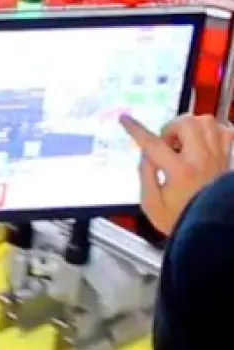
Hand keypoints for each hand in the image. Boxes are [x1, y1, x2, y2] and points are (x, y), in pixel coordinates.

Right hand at [119, 113, 233, 235]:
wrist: (211, 230)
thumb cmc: (182, 220)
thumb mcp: (150, 203)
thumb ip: (145, 174)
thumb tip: (146, 153)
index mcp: (181, 172)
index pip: (153, 143)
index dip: (135, 129)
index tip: (125, 120)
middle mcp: (202, 160)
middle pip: (187, 123)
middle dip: (171, 127)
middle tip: (166, 142)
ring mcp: (217, 157)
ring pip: (208, 122)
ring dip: (191, 126)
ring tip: (182, 141)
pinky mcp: (226, 158)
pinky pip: (226, 131)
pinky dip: (213, 131)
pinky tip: (202, 141)